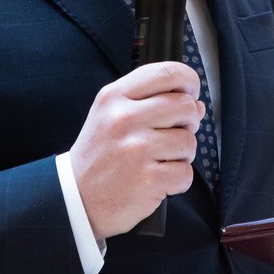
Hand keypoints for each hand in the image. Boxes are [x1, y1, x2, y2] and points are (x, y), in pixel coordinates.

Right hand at [69, 62, 205, 239]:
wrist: (76, 199)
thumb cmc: (99, 157)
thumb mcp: (111, 116)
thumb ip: (152, 103)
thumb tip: (197, 105)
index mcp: (114, 97)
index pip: (165, 73)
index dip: (188, 80)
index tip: (191, 92)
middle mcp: (124, 119)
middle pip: (185, 106)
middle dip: (188, 122)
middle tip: (171, 135)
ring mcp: (136, 149)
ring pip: (188, 141)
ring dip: (182, 155)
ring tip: (159, 161)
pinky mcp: (147, 179)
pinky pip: (186, 173)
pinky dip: (178, 181)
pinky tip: (158, 181)